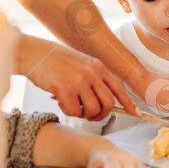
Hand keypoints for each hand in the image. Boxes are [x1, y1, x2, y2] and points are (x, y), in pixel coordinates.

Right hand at [16, 35, 139, 120]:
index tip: (136, 113)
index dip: (128, 103)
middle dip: (100, 115)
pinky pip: (74, 111)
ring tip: (72, 106)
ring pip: (92, 110)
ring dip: (82, 114)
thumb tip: (102, 100)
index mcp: (98, 66)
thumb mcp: (80, 63)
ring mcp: (79, 80)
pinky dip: (68, 111)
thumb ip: (93, 78)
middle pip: (108, 104)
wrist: (32, 52)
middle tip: (89, 115)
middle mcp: (92, 73)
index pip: (119, 88)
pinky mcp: (65, 88)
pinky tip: (60, 102)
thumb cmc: (54, 60)